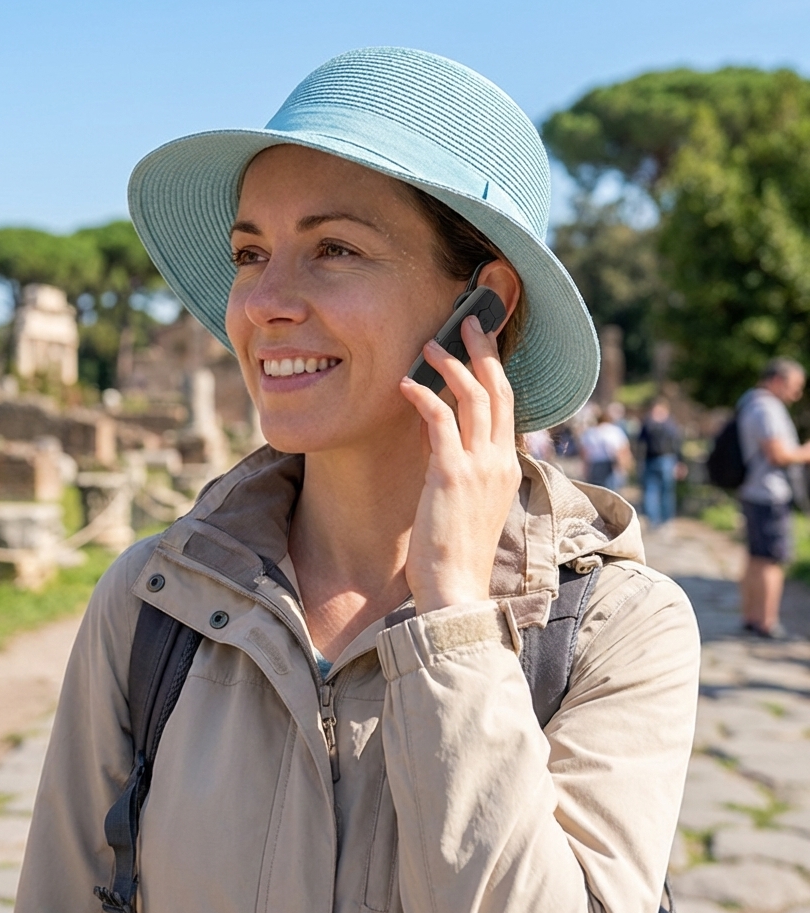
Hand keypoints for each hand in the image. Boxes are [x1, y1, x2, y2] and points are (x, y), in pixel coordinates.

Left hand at [398, 315, 520, 611]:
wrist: (457, 592)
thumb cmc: (456, 553)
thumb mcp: (471, 505)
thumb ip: (465, 471)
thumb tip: (442, 445)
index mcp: (507, 467)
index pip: (507, 406)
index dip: (495, 371)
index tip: (481, 346)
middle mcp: (501, 461)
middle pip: (499, 390)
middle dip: (485, 350)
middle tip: (470, 321)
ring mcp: (480, 466)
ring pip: (474, 396)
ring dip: (452, 364)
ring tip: (431, 343)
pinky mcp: (452, 474)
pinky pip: (439, 419)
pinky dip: (423, 396)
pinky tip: (404, 385)